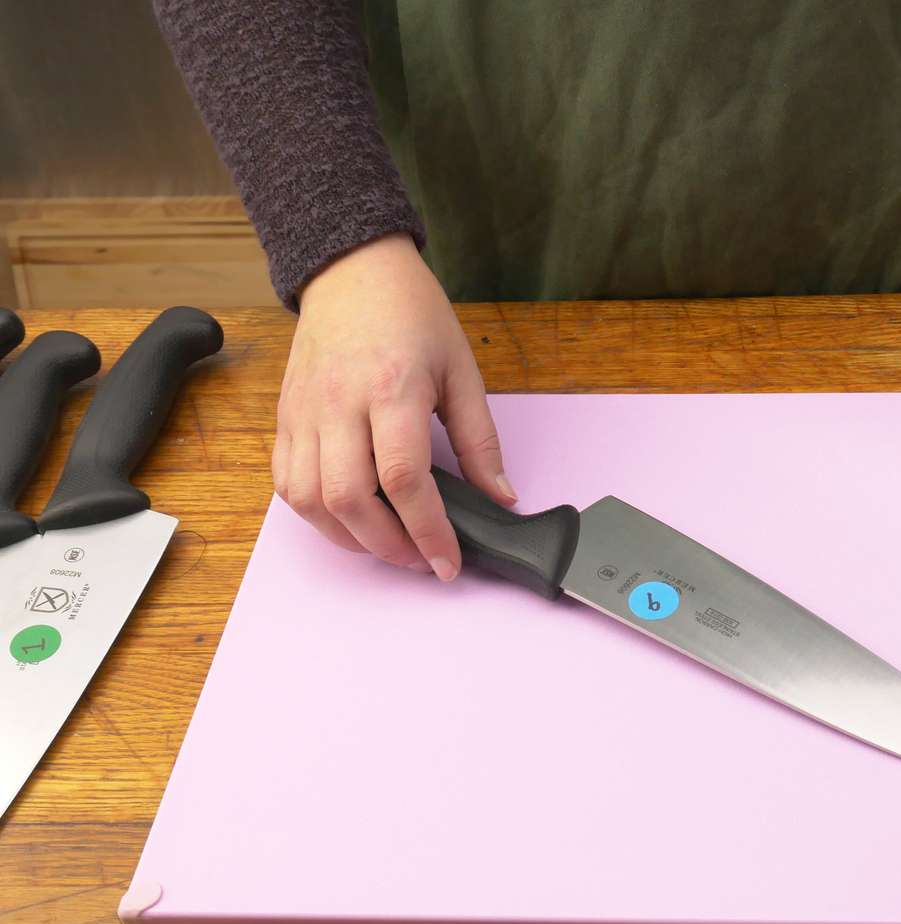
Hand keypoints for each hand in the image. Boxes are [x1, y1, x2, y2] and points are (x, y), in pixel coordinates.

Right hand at [273, 233, 516, 578]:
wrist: (351, 269)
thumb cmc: (411, 314)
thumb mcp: (461, 370)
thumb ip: (479, 440)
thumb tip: (501, 497)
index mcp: (392, 389)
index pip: (405, 480)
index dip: (428, 532)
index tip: (448, 563)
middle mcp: (339, 404)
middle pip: (350, 499)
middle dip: (389, 546)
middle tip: (420, 560)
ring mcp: (304, 412)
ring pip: (310, 500)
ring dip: (349, 538)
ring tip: (388, 545)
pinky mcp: (285, 417)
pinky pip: (287, 482)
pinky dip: (315, 514)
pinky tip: (349, 519)